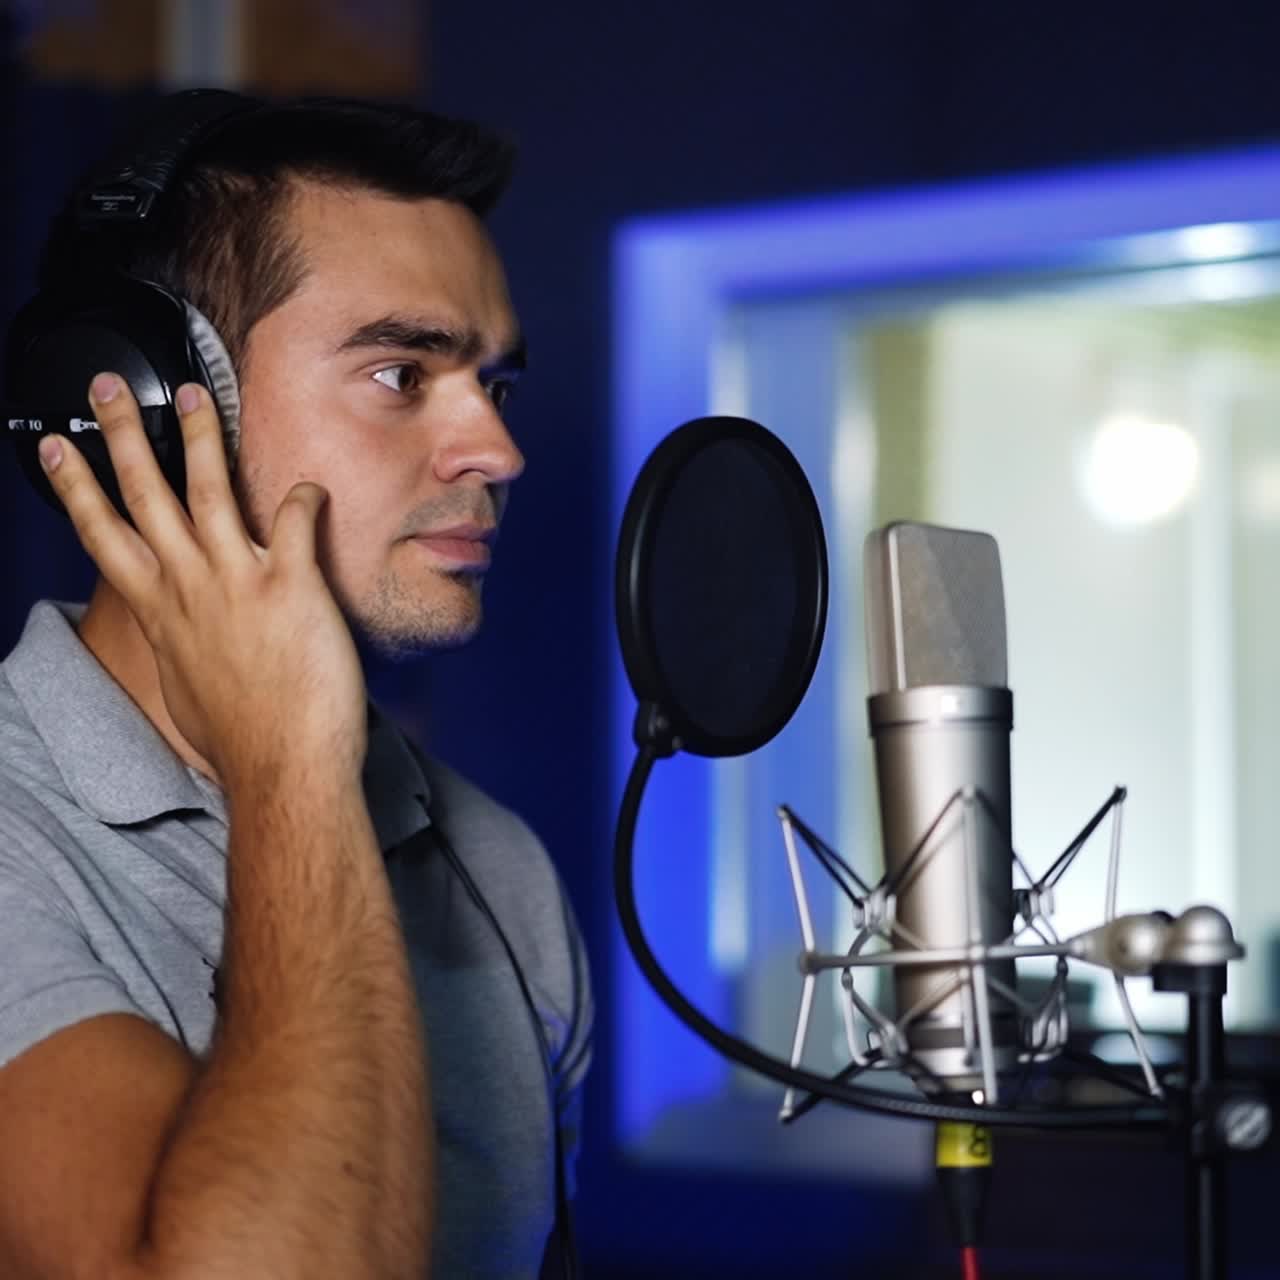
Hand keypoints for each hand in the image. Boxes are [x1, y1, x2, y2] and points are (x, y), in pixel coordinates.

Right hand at [39, 373, 367, 794]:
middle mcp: (189, 586)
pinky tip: (309, 481)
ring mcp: (236, 581)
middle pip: (143, 494)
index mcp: (160, 609)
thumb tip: (180, 636)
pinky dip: (304, 498)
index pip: (104, 534)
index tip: (56, 446)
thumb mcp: (185, 690)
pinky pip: (294, 522)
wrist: (282, 768)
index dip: (75, 486)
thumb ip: (180, 647)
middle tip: (106, 387)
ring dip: (199, 437)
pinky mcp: (291, 585)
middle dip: (122, 435)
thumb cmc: (238, 742)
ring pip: (207, 490)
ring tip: (194, 393)